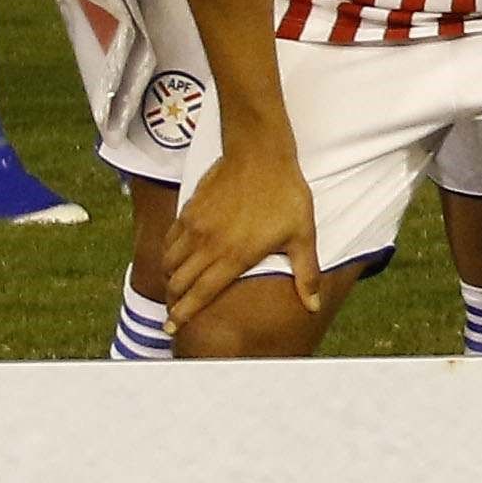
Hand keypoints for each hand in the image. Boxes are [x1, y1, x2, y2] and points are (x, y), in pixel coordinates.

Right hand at [165, 137, 321, 326]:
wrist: (260, 153)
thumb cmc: (285, 194)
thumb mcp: (303, 235)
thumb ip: (306, 274)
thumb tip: (312, 306)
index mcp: (234, 257)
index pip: (201, 294)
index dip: (184, 314)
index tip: (172, 328)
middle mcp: (208, 245)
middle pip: (179, 282)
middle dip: (173, 302)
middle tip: (173, 313)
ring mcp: (195, 226)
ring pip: (170, 262)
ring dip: (169, 279)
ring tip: (174, 289)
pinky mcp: (190, 210)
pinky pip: (170, 239)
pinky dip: (168, 254)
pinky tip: (174, 258)